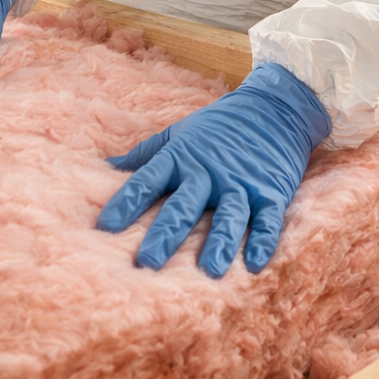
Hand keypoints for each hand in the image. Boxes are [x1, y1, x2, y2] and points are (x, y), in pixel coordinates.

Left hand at [97, 63, 328, 276]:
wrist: (273, 107)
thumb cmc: (217, 126)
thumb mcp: (178, 134)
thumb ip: (145, 155)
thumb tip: (105, 169)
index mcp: (181, 157)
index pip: (148, 181)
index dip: (126, 203)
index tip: (105, 227)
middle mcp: (209, 172)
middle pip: (184, 206)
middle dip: (166, 234)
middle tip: (147, 262)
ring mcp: (241, 183)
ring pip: (228, 216)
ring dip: (218, 242)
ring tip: (208, 271)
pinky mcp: (271, 192)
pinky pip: (268, 219)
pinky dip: (263, 240)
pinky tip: (254, 263)